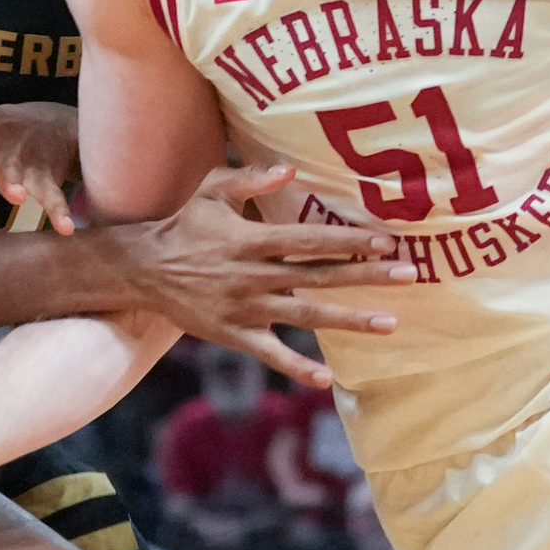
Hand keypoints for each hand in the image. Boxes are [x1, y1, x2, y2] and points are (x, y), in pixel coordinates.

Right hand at [114, 166, 414, 384]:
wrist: (141, 269)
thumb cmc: (184, 223)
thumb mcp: (212, 190)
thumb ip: (252, 180)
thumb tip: (291, 170)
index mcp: (251, 239)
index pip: (310, 239)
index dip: (348, 240)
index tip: (386, 240)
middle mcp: (253, 275)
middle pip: (319, 276)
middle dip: (365, 276)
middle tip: (409, 274)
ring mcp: (245, 308)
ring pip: (305, 315)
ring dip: (349, 320)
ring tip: (389, 322)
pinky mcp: (233, 335)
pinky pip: (270, 354)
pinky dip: (297, 368)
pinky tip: (327, 380)